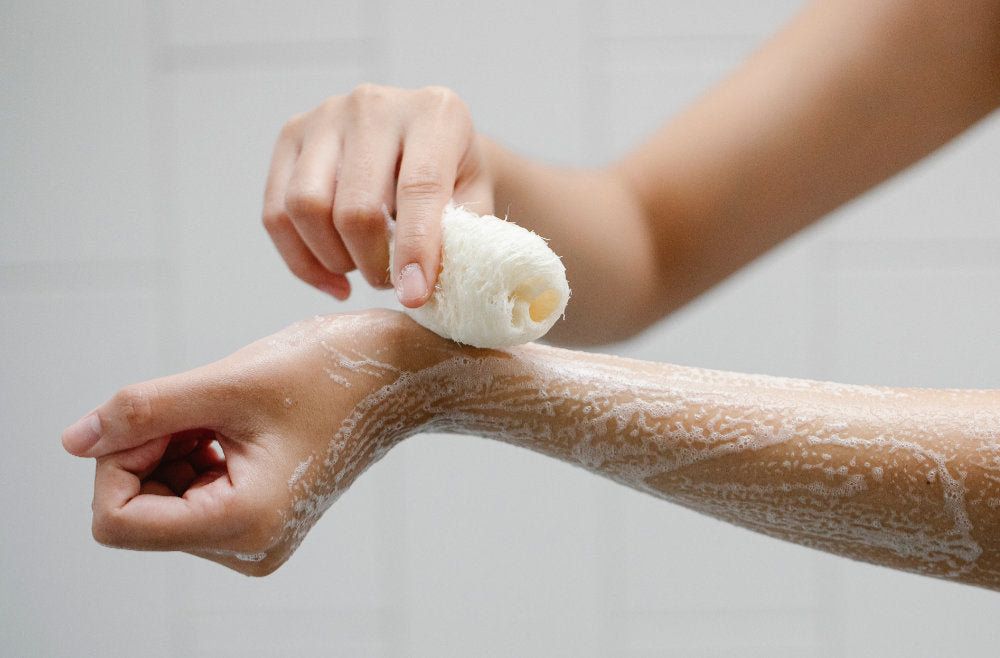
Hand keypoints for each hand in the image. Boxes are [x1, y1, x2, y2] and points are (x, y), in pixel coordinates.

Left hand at [61, 310, 445, 574]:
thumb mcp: (233, 382)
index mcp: (245, 523)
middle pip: (138, 511)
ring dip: (171, 447)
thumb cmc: (338, 373)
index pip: (118, 521)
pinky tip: (229, 423)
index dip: (118, 460)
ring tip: (223, 410)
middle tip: (199, 403)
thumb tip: (76, 440)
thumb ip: (146, 410)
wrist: (404, 377)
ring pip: (161, 502)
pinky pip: (190, 496)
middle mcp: (249, 546)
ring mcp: (255, 536)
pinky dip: (192, 452)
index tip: (157, 414)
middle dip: (149, 449)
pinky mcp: (261, 518)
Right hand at [263, 84, 493, 306]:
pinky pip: (276, 213)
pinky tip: (334, 277)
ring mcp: (326, 115)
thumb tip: (428, 287)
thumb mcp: (474, 203)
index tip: (413, 295)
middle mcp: (375, 105)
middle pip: (355, 206)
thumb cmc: (454, 177)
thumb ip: (461, 240)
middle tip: (391, 282)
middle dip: (372, 263)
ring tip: (362, 269)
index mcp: (435, 114)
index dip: (414, 250)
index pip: (419, 188)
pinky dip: (302, 261)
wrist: (424, 142)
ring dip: (334, 259)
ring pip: (306, 208)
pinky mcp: (291, 136)